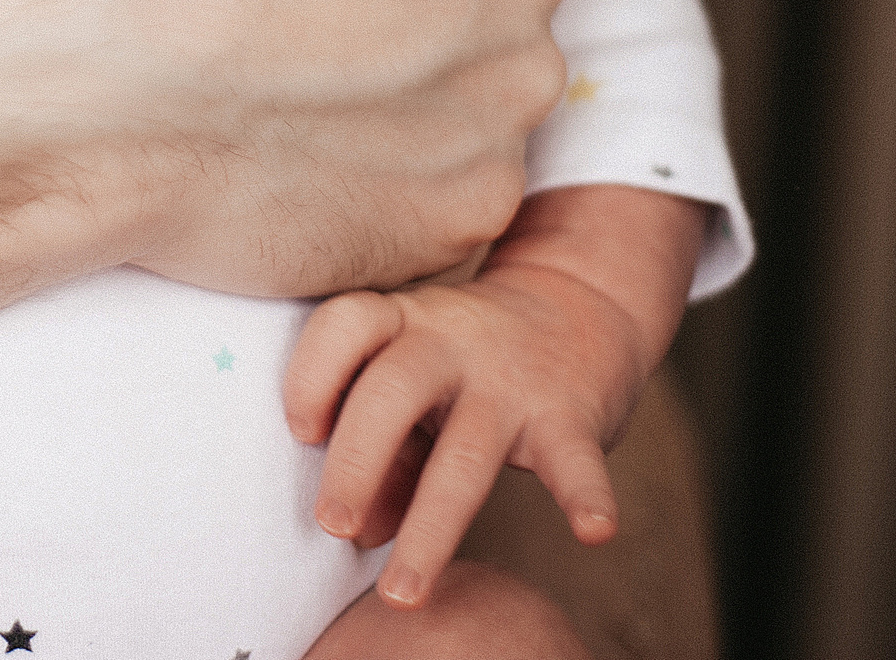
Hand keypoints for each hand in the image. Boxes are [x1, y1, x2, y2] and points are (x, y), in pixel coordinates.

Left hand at [282, 226, 672, 609]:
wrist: (579, 302)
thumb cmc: (466, 361)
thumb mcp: (414, 384)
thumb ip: (382, 451)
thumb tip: (357, 531)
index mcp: (401, 322)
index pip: (346, 326)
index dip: (312, 377)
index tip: (302, 433)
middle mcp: (450, 343)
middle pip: (392, 392)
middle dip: (356, 463)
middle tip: (333, 526)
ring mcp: (510, 381)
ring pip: (465, 453)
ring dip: (429, 528)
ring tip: (403, 593)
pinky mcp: (569, 417)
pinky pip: (575, 460)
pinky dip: (586, 496)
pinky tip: (593, 531)